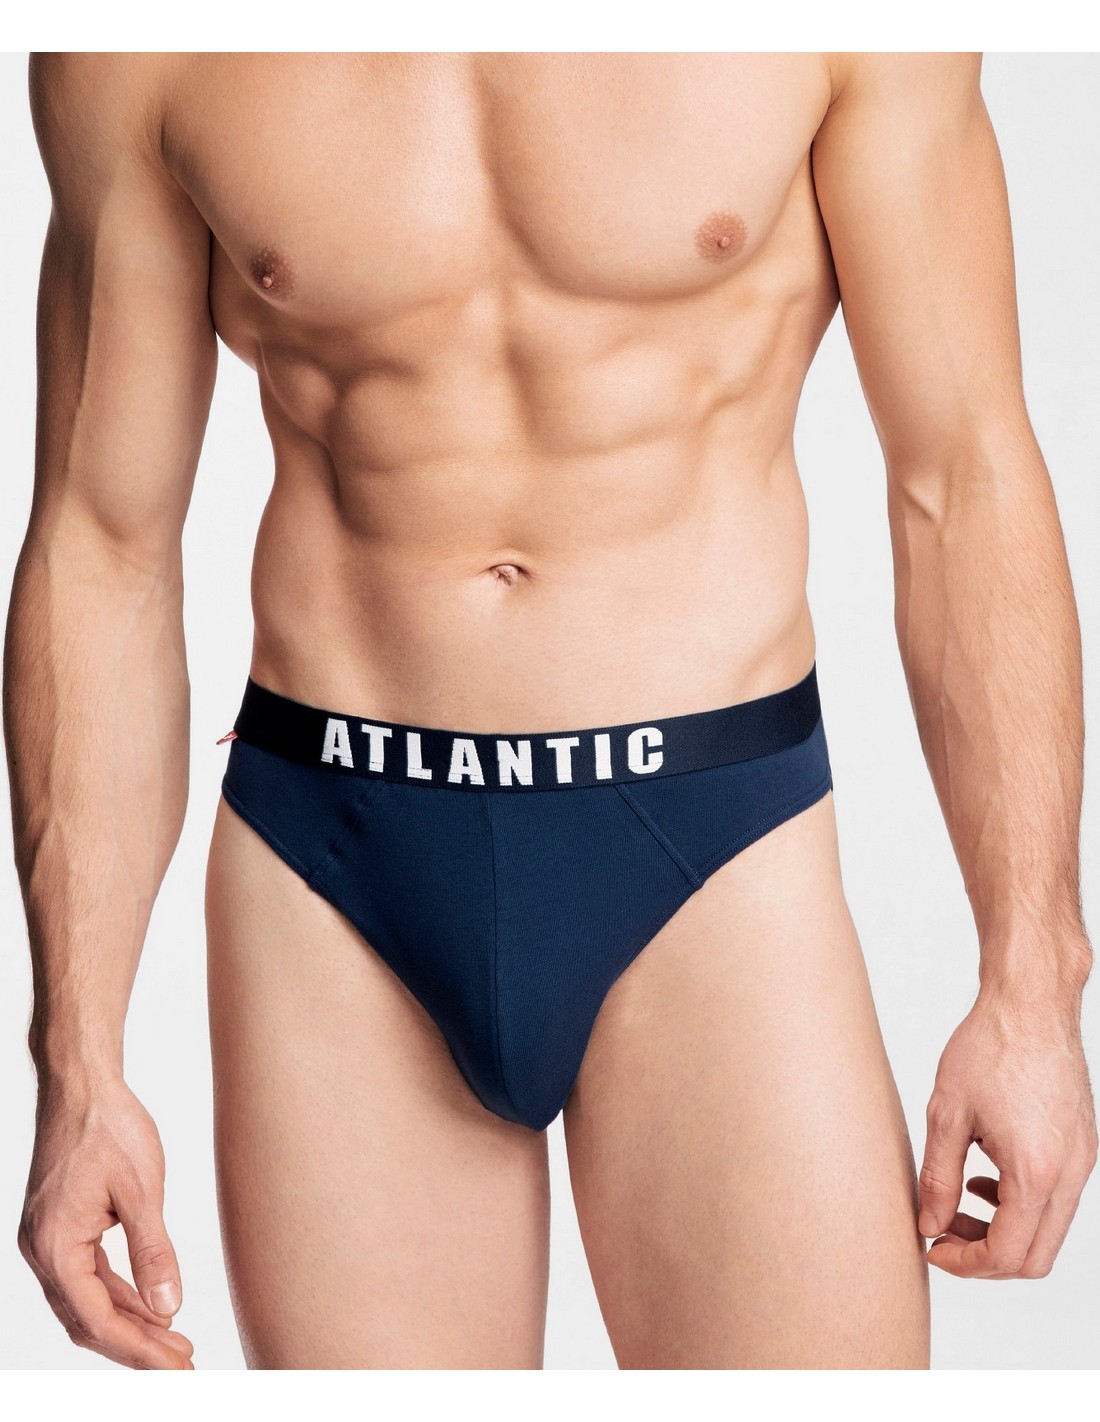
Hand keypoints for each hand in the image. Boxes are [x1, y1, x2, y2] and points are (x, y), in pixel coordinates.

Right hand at [18, 1075, 193, 1367]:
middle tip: (182, 1366)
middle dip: (136, 1346)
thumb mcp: (141, 1189)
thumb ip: (154, 1252)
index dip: (140, 1349)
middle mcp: (43, 1251)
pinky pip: (89, 1276)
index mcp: (56, 1246)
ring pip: (88, 1301)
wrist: (82, 1085)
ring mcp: (48, 1240)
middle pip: (88, 1320)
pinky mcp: (61, 1228)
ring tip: (175, 1343)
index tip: (177, 1368)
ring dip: (130, 1323)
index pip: (98, 1319)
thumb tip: (169, 1308)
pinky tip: (152, 1306)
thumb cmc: (108, 1126)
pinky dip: (120, 1294)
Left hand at [918, 989, 1097, 1278]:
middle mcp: (1069, 1174)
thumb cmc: (990, 1047)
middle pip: (1035, 1256)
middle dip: (984, 1256)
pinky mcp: (1081, 1147)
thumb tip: (928, 1223)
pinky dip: (1020, 1205)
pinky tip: (983, 1177)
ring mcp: (1081, 1162)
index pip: (1007, 1253)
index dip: (965, 1263)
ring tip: (956, 1203)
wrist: (1031, 1004)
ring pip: (1047, 1230)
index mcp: (1036, 1172)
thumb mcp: (947, 1114)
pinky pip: (1056, 1199)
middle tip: (942, 1232)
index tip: (931, 1247)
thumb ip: (936, 1177)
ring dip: (1002, 1230)